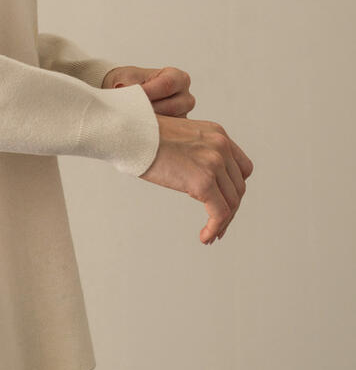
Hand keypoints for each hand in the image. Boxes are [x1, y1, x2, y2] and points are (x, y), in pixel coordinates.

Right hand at [101, 66, 253, 244]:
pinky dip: (215, 228)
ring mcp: (214, 163)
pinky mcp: (203, 181)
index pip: (240, 167)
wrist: (128, 132)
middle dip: (229, 208)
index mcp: (216, 133)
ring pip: (232, 202)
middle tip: (217, 224)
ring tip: (211, 234)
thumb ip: (193, 150)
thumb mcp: (178, 136)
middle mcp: (221, 146)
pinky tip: (204, 237)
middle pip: (238, 186)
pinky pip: (220, 213)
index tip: (223, 203)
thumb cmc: (141, 135)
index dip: (233, 188)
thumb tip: (190, 172)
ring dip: (223, 222)